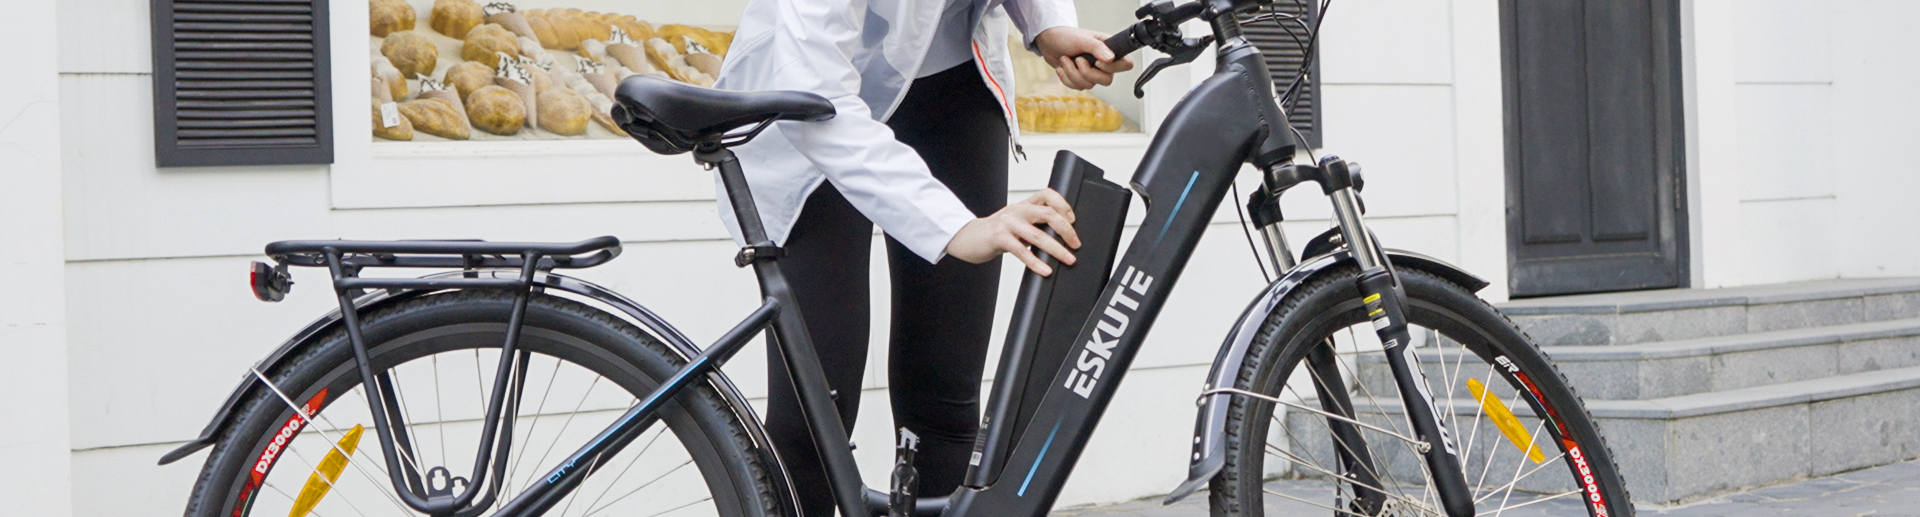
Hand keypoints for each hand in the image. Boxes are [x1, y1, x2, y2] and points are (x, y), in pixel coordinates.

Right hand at [944, 189, 1082, 275]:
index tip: (1073, 219)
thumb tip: (1059, 237)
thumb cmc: (995, 232)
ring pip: (1038, 235)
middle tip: (1076, 244)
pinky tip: (1045, 269)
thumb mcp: (1016, 222)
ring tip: (1067, 259)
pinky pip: (1021, 251)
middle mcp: (1017, 210)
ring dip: (1056, 249)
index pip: (1047, 194)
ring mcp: (1007, 223)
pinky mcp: (999, 238)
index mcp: (1023, 205)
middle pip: (1048, 214)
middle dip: (1066, 230)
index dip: (1063, 204)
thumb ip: (1033, 224)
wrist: (967, 238)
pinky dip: (1036, 262)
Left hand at [1033, 27, 1135, 89]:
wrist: (1048, 43)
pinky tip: (1062, 67)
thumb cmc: (1065, 36)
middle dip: (1087, 73)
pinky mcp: (1081, 79)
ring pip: (1090, 85)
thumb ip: (1098, 48)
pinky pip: (1078, 88)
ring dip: (1073, 73)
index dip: (1113, 68)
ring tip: (1065, 59)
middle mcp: (1104, 62)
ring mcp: (1093, 72)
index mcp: (1109, 49)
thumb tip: (1111, 58)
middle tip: (1078, 60)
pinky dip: (1067, 79)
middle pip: (1107, 80)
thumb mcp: (1082, 39)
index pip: (1126, 64)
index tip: (1097, 62)